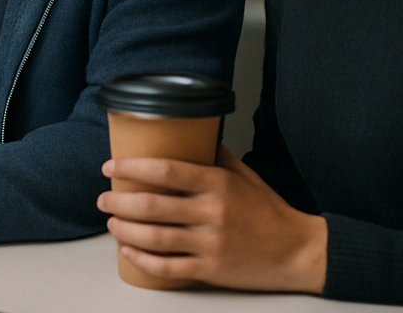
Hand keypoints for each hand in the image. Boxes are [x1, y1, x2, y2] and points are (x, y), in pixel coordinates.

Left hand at [97, 144, 327, 292]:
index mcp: (218, 184)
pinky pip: (169, 267)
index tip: (110, 167)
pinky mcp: (212, 270)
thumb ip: (216, 157)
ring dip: (125, 229)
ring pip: (155, 237)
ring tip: (111, 222)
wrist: (299, 251)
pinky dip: (143, 259)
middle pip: (152, 206)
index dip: (132, 168)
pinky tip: (128, 251)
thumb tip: (191, 133)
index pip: (166, 171)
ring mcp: (211, 243)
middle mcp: (212, 213)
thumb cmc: (269, 211)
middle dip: (119, 201)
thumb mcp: (244, 175)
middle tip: (103, 198)